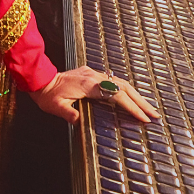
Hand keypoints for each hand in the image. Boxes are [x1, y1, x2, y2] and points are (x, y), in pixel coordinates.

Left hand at [30, 65, 159, 124]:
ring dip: (136, 95)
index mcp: (88, 85)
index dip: (131, 107)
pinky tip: (131, 97)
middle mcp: (94, 76)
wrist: (38, 78)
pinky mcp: (90, 73)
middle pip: (124, 87)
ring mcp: (93, 73)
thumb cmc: (46, 95)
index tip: (144, 118)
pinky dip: (125, 89)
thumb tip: (77, 120)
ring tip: (148, 108)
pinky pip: (113, 80)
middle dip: (141, 102)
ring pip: (121, 82)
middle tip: (155, 115)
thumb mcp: (55, 107)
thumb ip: (67, 113)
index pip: (116, 96)